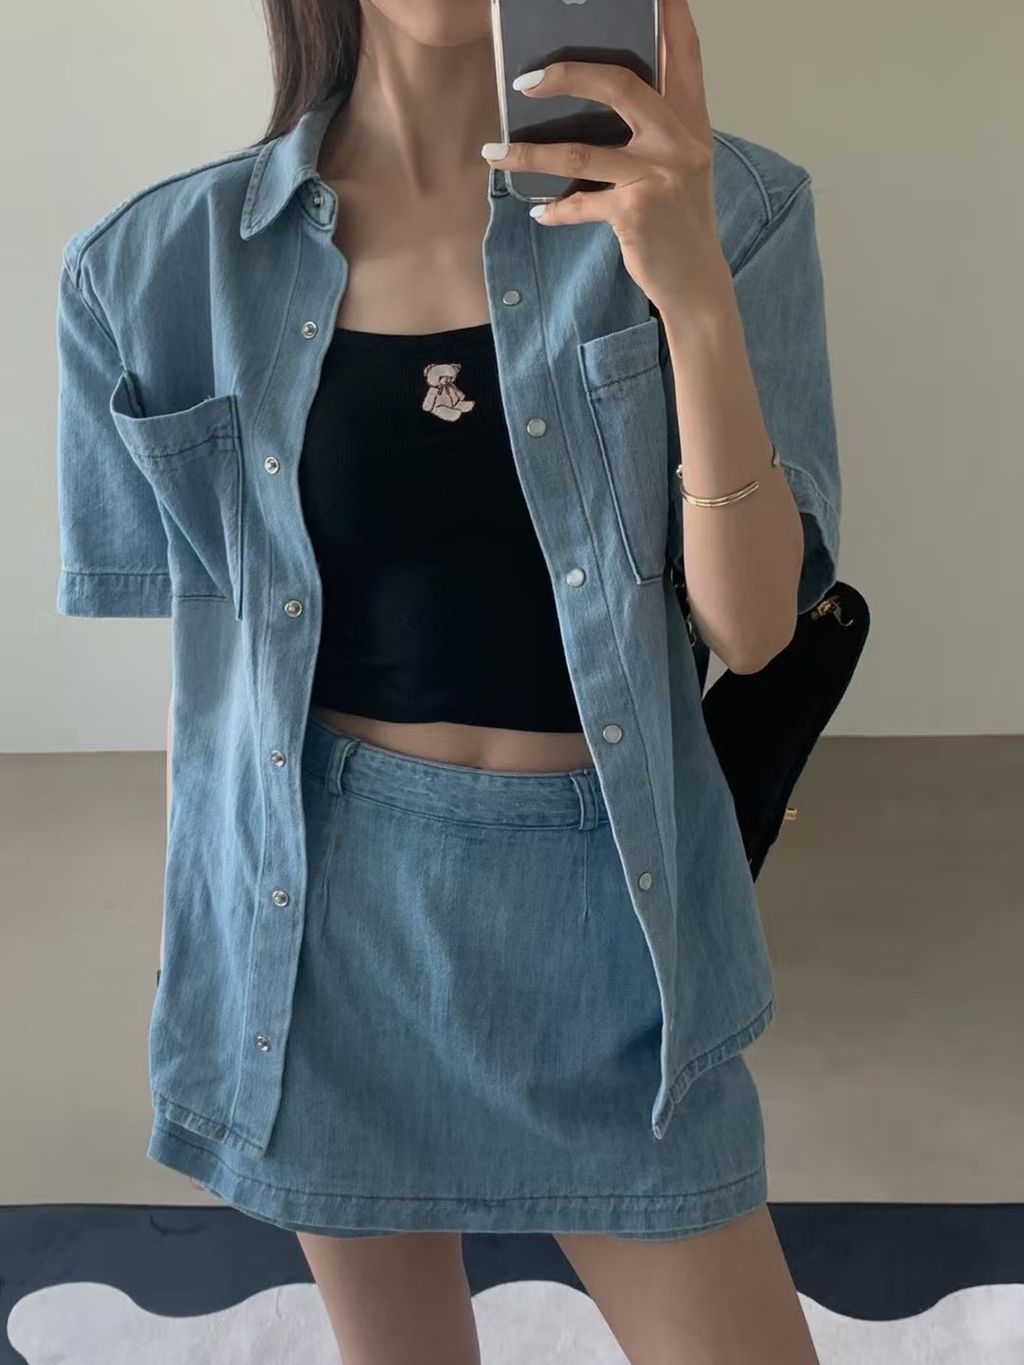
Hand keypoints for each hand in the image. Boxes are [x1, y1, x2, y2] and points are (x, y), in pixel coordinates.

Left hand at [482, 0, 725, 313]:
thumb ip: (652, 130)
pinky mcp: (635, 212)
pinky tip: (538, 211)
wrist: (696, 282)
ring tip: (494, 154)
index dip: (670, 15)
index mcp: (691, 121)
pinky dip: (555, 210)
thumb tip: (594, 101)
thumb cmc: (679, 221)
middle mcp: (679, 141)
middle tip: (525, 80)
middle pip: (619, 84)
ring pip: (581, 151)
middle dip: (568, 75)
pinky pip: (580, 203)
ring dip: (529, 154)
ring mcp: (657, 176)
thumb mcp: (678, 166)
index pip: (684, 53)